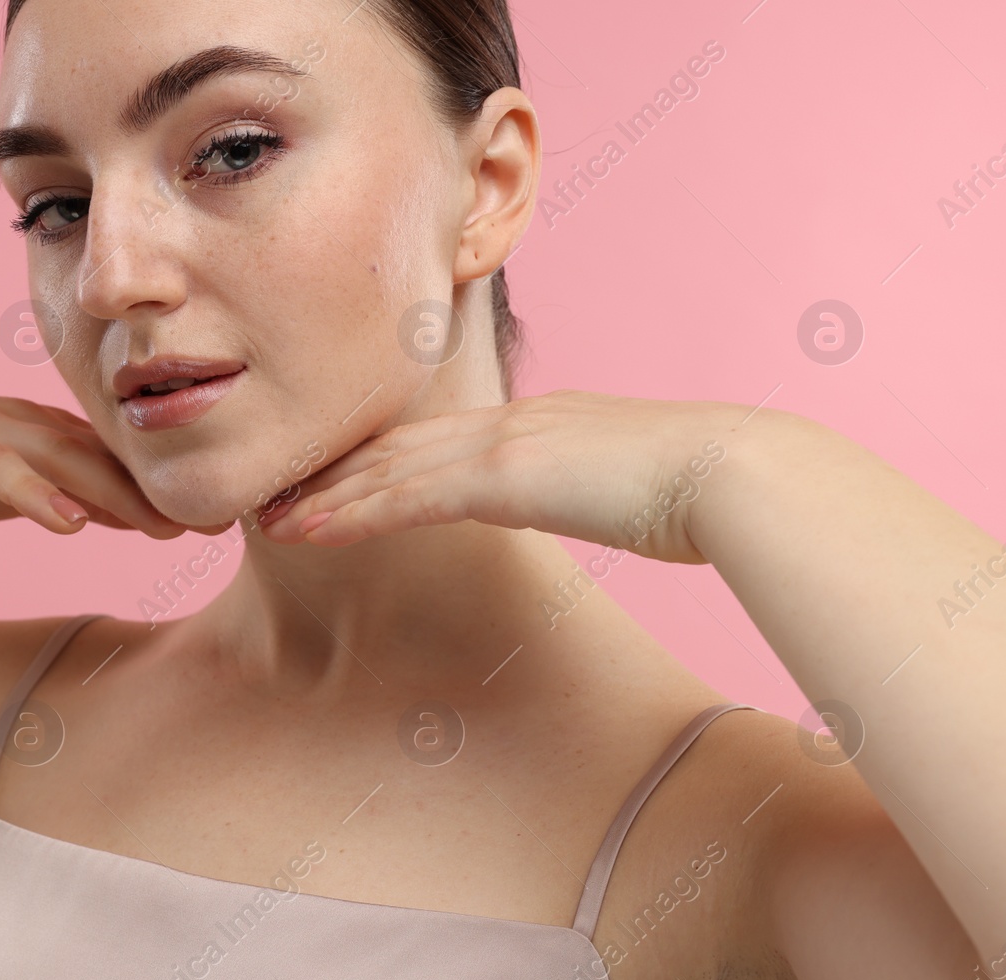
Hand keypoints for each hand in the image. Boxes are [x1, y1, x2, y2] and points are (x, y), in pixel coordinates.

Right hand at [0, 374, 221, 537]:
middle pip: (108, 459)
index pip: (121, 461)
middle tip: (220, 525)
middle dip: (164, 493)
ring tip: (164, 528)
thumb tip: (113, 515)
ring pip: (65, 462)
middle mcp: (29, 426)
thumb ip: (58, 493)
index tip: (228, 517)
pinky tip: (67, 523)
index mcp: (47, 434)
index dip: (173, 488)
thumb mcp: (6, 482)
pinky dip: (34, 495)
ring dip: (117, 494)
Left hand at [257, 390, 761, 562]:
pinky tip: (308, 530)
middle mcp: (510, 422)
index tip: (333, 482)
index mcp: (540, 423)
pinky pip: (406, 498)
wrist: (736, 474)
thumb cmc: (704, 490)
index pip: (438, 442)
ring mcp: (503, 444)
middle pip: (398, 446)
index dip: (377, 462)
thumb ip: (591, 486)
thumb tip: (582, 501)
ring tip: (268, 517)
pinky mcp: (502, 476)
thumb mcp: (631, 486)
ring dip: (324, 496)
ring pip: (388, 469)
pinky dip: (351, 514)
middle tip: (275, 494)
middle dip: (332, 472)